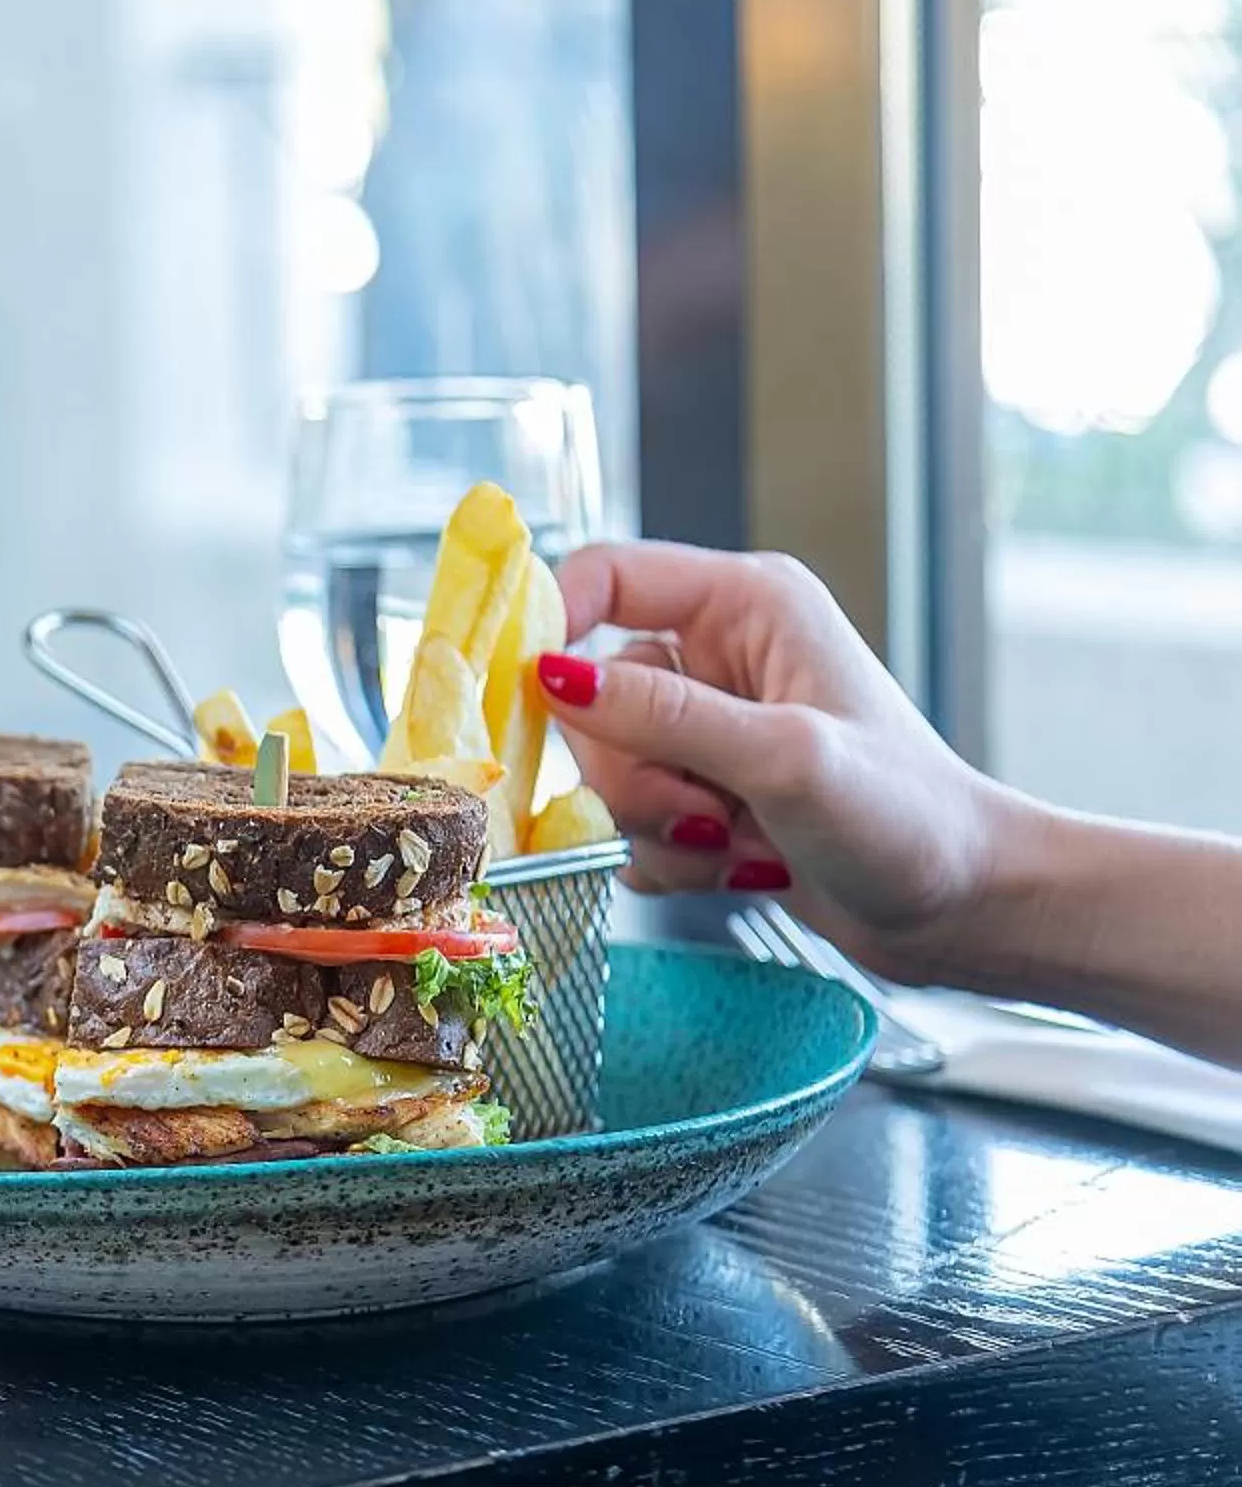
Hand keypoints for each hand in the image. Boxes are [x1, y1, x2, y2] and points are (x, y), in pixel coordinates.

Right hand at [537, 541, 1026, 980]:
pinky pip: (625, 822)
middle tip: (703, 810)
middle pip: (589, 696)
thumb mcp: (784, 759)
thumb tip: (549, 677)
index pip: (604, 577)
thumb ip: (664, 716)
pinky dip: (670, 857)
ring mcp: (706, 728)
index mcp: (745, 604)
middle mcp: (717, 654)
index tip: (520, 695)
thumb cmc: (910, 817)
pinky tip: (740, 865)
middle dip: (634, 772)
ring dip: (658, 824)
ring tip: (741, 843)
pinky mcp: (698, 791)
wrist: (965, 910)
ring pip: (603, 770)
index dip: (551, 625)